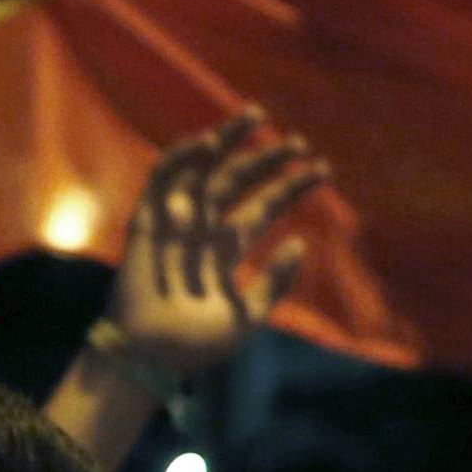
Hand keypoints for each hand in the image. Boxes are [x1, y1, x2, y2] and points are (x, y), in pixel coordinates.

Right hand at [107, 110, 328, 377]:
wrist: (151, 356)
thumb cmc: (197, 344)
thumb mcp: (249, 315)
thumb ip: (276, 281)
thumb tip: (300, 242)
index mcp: (227, 251)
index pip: (264, 208)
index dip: (291, 188)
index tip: (322, 170)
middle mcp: (203, 229)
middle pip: (239, 182)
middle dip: (268, 160)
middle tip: (298, 142)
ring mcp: (176, 221)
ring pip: (204, 169)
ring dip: (228, 141)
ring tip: (256, 116)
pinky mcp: (149, 218)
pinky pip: (164, 178)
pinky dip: (183, 157)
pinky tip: (209, 142)